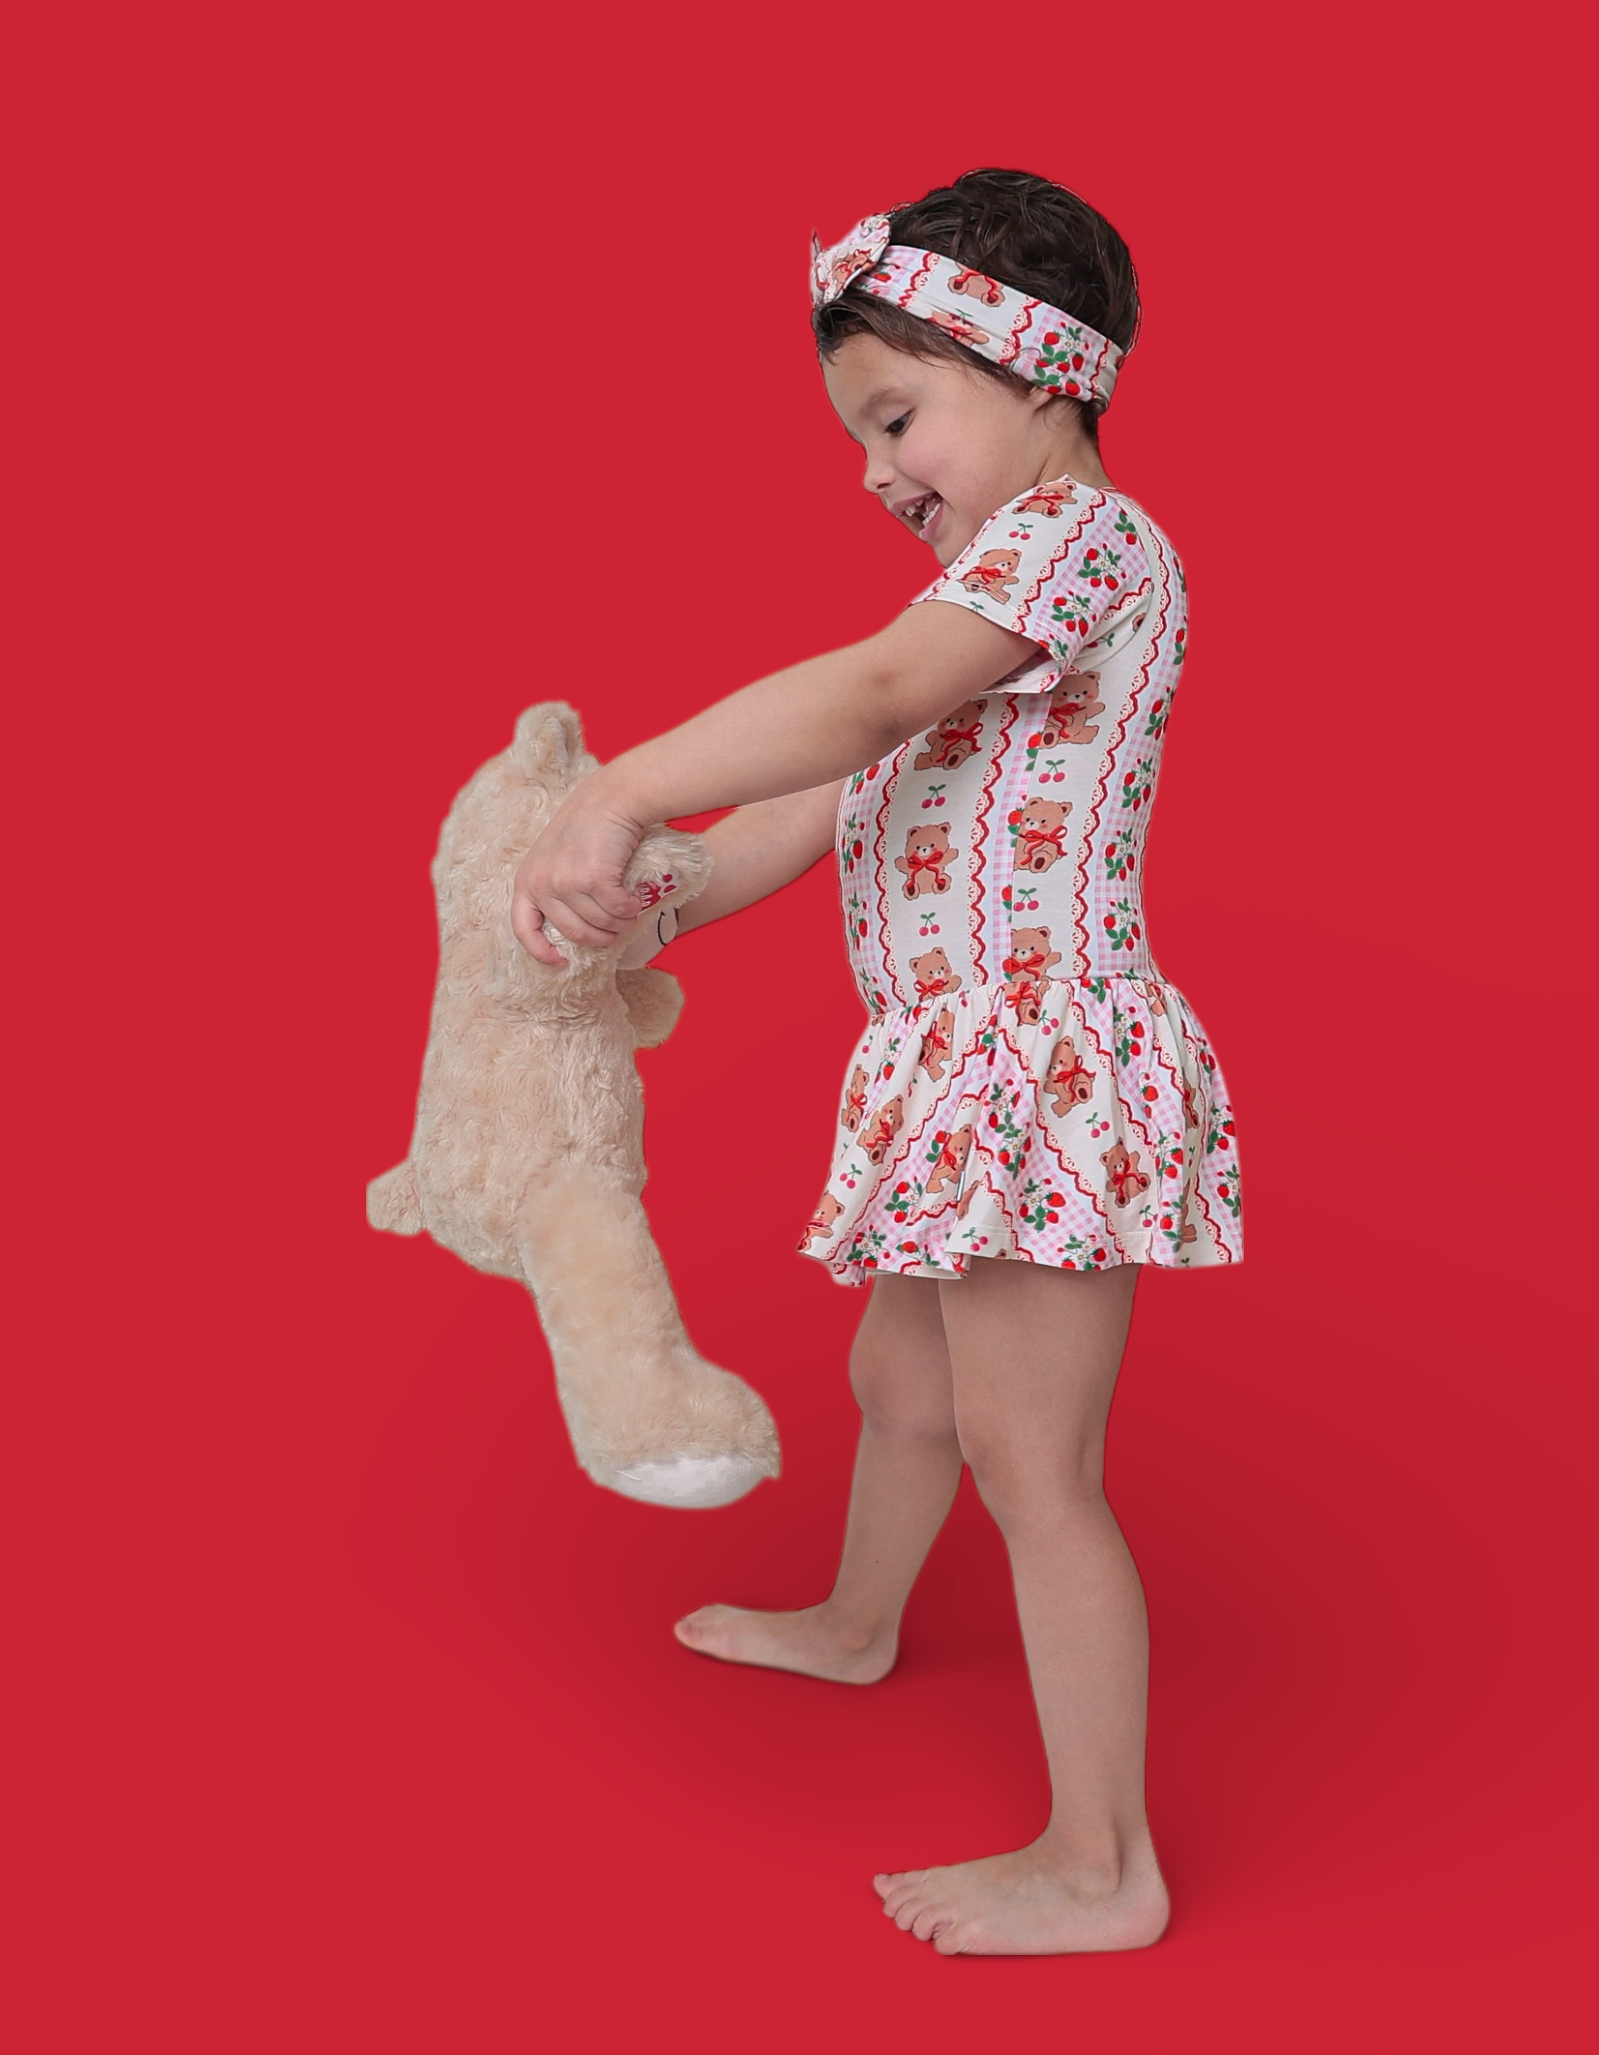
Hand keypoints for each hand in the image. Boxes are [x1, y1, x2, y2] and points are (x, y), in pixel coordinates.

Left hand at [510, 781, 647, 965]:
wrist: (612, 797)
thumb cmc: (588, 826)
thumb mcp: (554, 856)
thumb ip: (553, 888)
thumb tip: (571, 929)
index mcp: (527, 879)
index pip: (523, 928)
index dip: (541, 950)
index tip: (561, 961)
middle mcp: (542, 883)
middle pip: (573, 933)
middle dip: (599, 938)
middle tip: (616, 930)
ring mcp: (566, 882)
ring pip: (600, 924)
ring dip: (620, 923)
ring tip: (629, 912)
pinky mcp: (593, 879)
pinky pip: (618, 910)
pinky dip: (631, 909)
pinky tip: (637, 899)